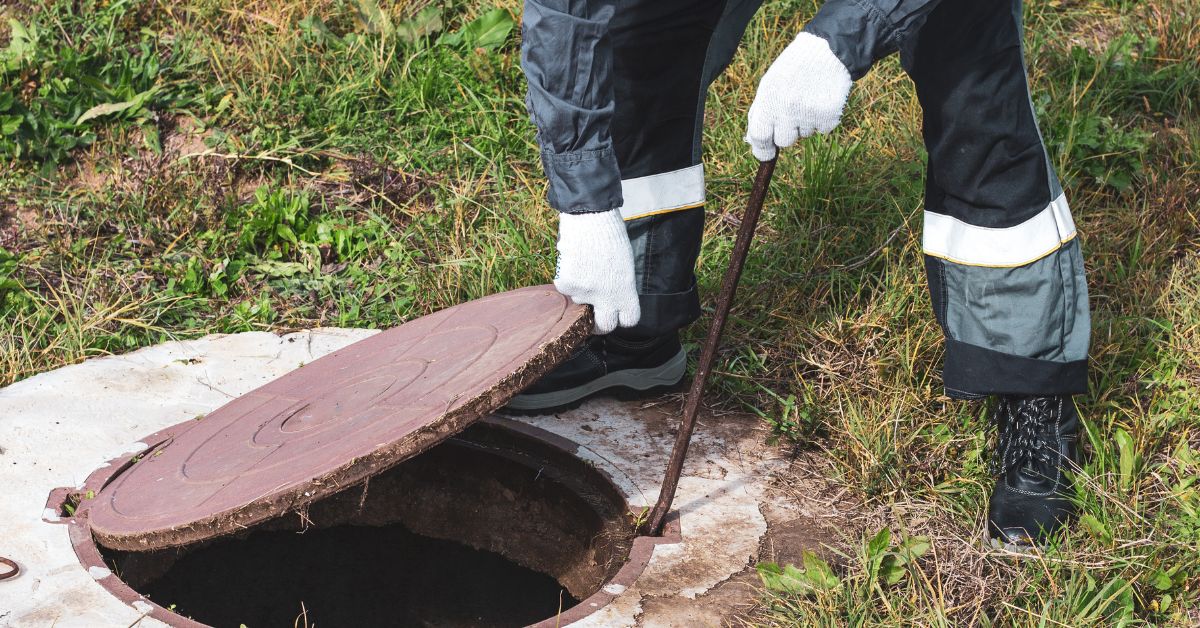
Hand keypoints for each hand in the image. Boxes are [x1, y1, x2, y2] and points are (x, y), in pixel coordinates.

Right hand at [554, 210, 640, 333]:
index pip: (629, 320)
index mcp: (626, 292)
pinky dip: (568, 277)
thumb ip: (620, 285)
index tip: (617, 314)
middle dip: (599, 324)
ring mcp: (585, 293)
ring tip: (584, 266)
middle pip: (604, 326)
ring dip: (581, 289)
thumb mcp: (625, 264)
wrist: (590, 218)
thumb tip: (610, 297)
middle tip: (594, 316)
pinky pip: (565, 287)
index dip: (623, 317)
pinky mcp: (567, 285)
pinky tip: (573, 260)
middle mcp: (606, 297)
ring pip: (580, 300)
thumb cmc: (610, 236)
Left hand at [745, 32, 852, 160]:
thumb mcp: (769, 84)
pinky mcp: (830, 116)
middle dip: (786, 132)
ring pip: (804, 135)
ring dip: (805, 123)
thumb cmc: (793, 69)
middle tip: (793, 112)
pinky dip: (822, 120)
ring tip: (809, 98)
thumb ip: (759, 113)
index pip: (759, 137)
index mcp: (769, 100)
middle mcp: (788, 109)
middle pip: (784, 141)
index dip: (762, 150)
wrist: (828, 50)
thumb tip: (753, 142)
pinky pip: (822, 130)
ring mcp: (809, 114)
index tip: (766, 154)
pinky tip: (822, 99)